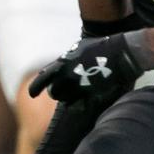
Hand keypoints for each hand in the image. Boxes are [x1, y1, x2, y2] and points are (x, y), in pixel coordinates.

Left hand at [28, 34, 147, 102]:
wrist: (121, 50)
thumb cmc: (100, 47)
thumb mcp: (77, 50)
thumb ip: (63, 61)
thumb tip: (51, 69)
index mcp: (61, 64)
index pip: (42, 80)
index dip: (35, 88)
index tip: (31, 95)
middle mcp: (67, 76)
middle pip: (54, 93)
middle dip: (59, 93)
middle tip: (67, 91)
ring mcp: (79, 87)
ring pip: (66, 101)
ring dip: (71, 99)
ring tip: (80, 94)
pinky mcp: (93, 95)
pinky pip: (82, 105)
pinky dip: (84, 104)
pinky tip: (90, 100)